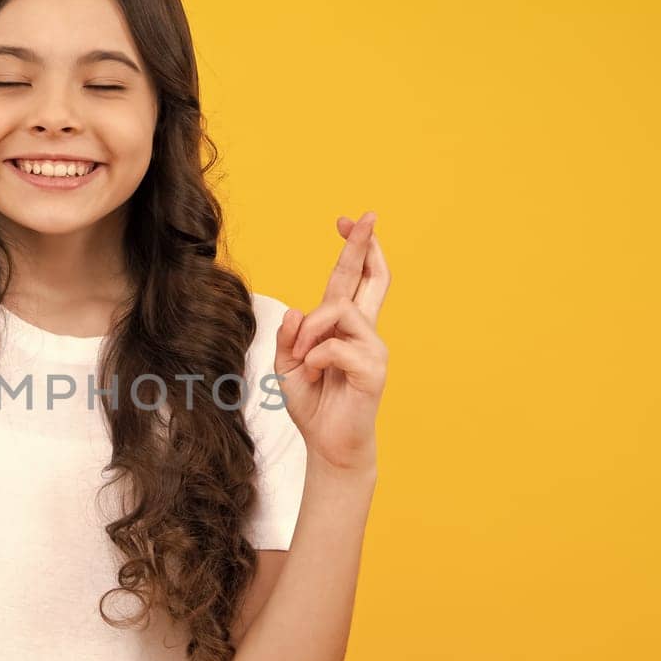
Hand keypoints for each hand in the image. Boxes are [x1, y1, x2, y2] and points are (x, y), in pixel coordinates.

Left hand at [272, 211, 391, 471]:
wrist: (327, 444)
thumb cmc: (312, 404)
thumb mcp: (286, 367)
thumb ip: (288, 338)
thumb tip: (295, 311)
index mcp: (341, 327)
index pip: (351, 279)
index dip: (352, 249)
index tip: (345, 221)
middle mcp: (362, 332)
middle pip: (371, 279)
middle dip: (365, 245)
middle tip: (365, 217)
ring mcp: (372, 349)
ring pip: (341, 312)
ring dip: (312, 330)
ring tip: (301, 357)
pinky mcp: (374, 370)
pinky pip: (338, 347)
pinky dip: (317, 357)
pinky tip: (314, 373)